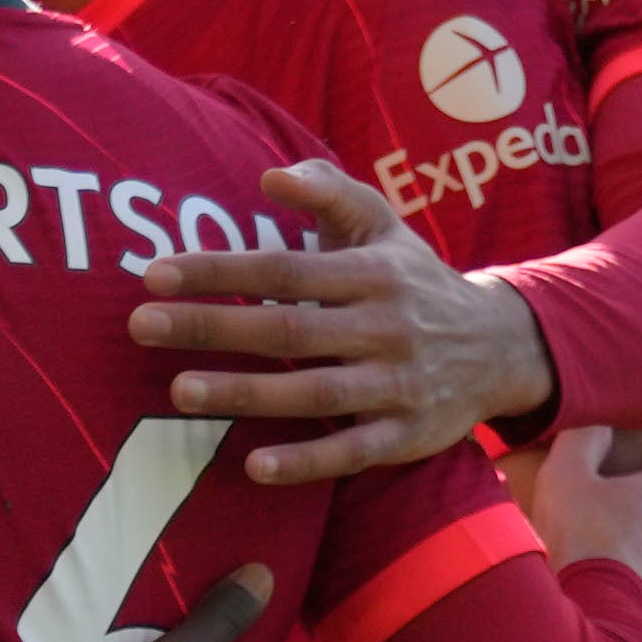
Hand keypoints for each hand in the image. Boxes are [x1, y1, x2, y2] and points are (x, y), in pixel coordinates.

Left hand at [131, 162, 561, 481]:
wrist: (501, 346)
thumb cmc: (415, 279)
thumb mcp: (385, 225)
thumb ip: (330, 193)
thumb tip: (272, 176)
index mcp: (373, 274)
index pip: (284, 270)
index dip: (220, 271)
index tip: (154, 274)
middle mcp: (386, 327)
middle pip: (289, 329)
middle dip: (212, 327)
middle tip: (140, 326)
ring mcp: (397, 385)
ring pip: (315, 393)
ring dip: (246, 394)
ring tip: (179, 391)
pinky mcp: (406, 435)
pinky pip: (351, 452)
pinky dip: (306, 462)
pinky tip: (253, 465)